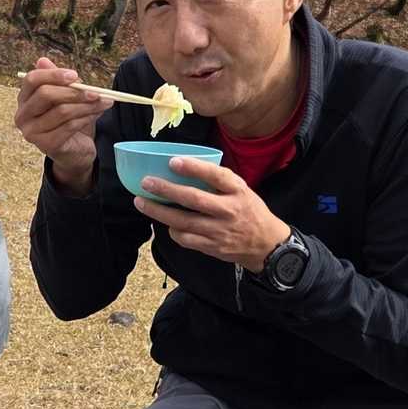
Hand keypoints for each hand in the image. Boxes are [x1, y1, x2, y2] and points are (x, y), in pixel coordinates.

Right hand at [14, 56, 111, 194]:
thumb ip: (57, 80)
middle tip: (96, 91)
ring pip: (62, 111)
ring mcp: (32, 132)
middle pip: (46, 94)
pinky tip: (97, 113)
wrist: (73, 151)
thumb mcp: (65, 97)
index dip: (53, 74)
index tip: (75, 75)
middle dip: (74, 91)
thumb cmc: (68, 120)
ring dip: (87, 105)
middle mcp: (22, 116)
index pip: (32, 79)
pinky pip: (69, 126)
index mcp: (24, 99)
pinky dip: (86, 118)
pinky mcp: (46, 145)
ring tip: (105, 102)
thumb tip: (42, 60)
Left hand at [129, 158, 291, 272]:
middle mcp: (228, 211)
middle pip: (193, 199)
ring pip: (183, 222)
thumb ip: (220, 180)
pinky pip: (186, 239)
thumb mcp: (243, 190)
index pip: (216, 176)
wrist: (267, 245)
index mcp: (238, 192)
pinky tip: (164, 223)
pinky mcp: (212, 247)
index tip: (173, 161)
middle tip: (146, 182)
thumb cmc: (250, 212)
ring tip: (141, 202)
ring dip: (159, 212)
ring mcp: (219, 231)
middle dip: (166, 190)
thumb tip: (188, 166)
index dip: (194, 168)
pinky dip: (172, 231)